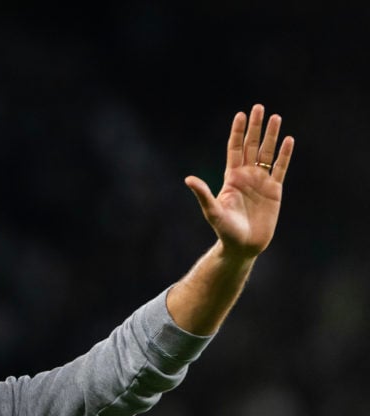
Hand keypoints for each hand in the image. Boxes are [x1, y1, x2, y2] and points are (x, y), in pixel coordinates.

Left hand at [185, 104, 294, 258]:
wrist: (243, 246)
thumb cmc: (224, 230)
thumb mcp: (212, 211)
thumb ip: (203, 194)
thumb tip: (188, 179)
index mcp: (231, 178)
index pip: (234, 149)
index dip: (237, 132)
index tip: (240, 114)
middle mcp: (246, 176)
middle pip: (251, 146)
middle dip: (255, 127)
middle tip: (259, 107)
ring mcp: (261, 182)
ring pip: (267, 154)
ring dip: (271, 136)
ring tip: (276, 117)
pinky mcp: (275, 191)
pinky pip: (280, 169)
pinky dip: (285, 155)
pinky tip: (289, 140)